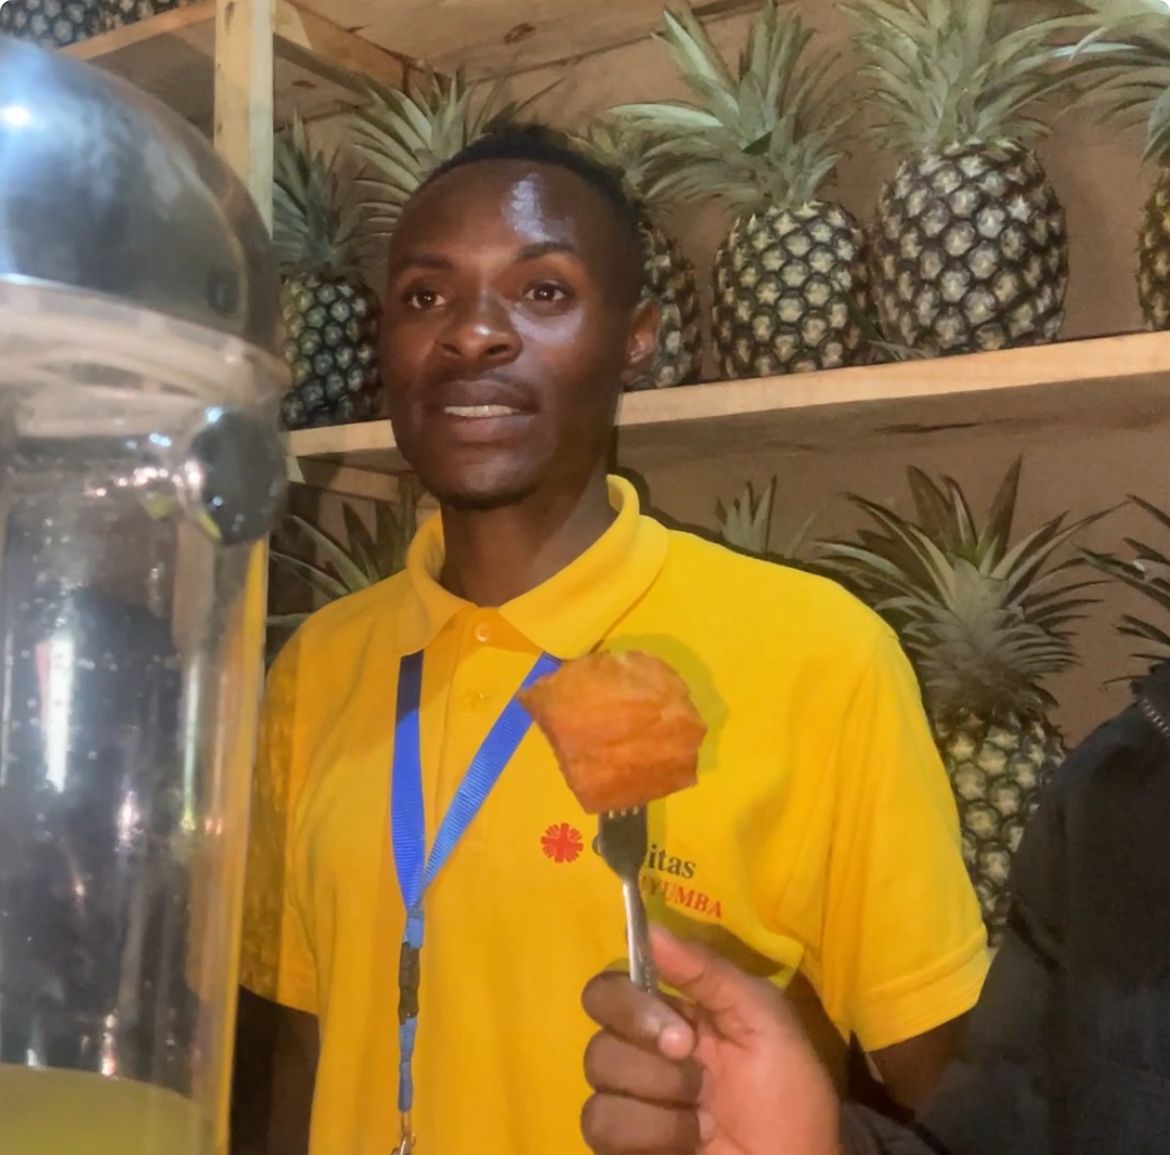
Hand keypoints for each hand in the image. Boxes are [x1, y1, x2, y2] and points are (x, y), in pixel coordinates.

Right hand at [581, 926, 839, 1154]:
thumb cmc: (788, 1095)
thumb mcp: (765, 1021)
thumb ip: (709, 971)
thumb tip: (650, 928)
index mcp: (672, 1011)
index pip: (615, 982)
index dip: (632, 999)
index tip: (680, 1029)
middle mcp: (642, 1047)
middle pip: (598, 1021)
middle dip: (649, 1049)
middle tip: (696, 1074)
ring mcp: (628, 1096)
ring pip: (597, 1072)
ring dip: (659, 1098)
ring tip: (704, 1119)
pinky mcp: (622, 1142)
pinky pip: (601, 1124)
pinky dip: (651, 1133)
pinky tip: (688, 1143)